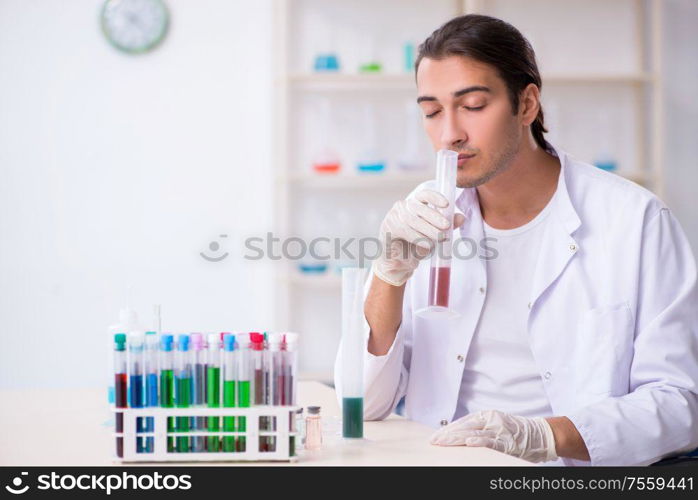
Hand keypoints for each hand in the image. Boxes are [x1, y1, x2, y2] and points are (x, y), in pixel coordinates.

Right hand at [372, 189, 464, 286]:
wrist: (399, 263)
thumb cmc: (416, 246)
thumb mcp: (434, 236)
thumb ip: (446, 226)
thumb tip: (461, 217)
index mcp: (415, 205)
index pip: (424, 195)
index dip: (435, 197)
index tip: (446, 204)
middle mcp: (403, 207)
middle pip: (419, 208)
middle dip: (435, 217)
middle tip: (446, 227)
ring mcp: (393, 216)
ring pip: (412, 220)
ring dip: (428, 230)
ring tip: (439, 239)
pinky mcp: (387, 227)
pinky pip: (404, 230)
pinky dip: (417, 238)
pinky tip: (426, 244)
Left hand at [429, 409, 557, 462]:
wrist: (541, 434)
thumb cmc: (517, 431)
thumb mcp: (495, 425)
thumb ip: (480, 427)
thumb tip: (460, 434)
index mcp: (486, 415)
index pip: (462, 422)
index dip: (448, 429)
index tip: (436, 436)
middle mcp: (491, 420)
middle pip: (465, 427)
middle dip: (448, 435)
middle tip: (434, 441)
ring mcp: (499, 430)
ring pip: (474, 434)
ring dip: (457, 439)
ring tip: (443, 442)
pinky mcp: (507, 440)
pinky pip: (491, 442)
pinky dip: (480, 441)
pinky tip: (469, 442)